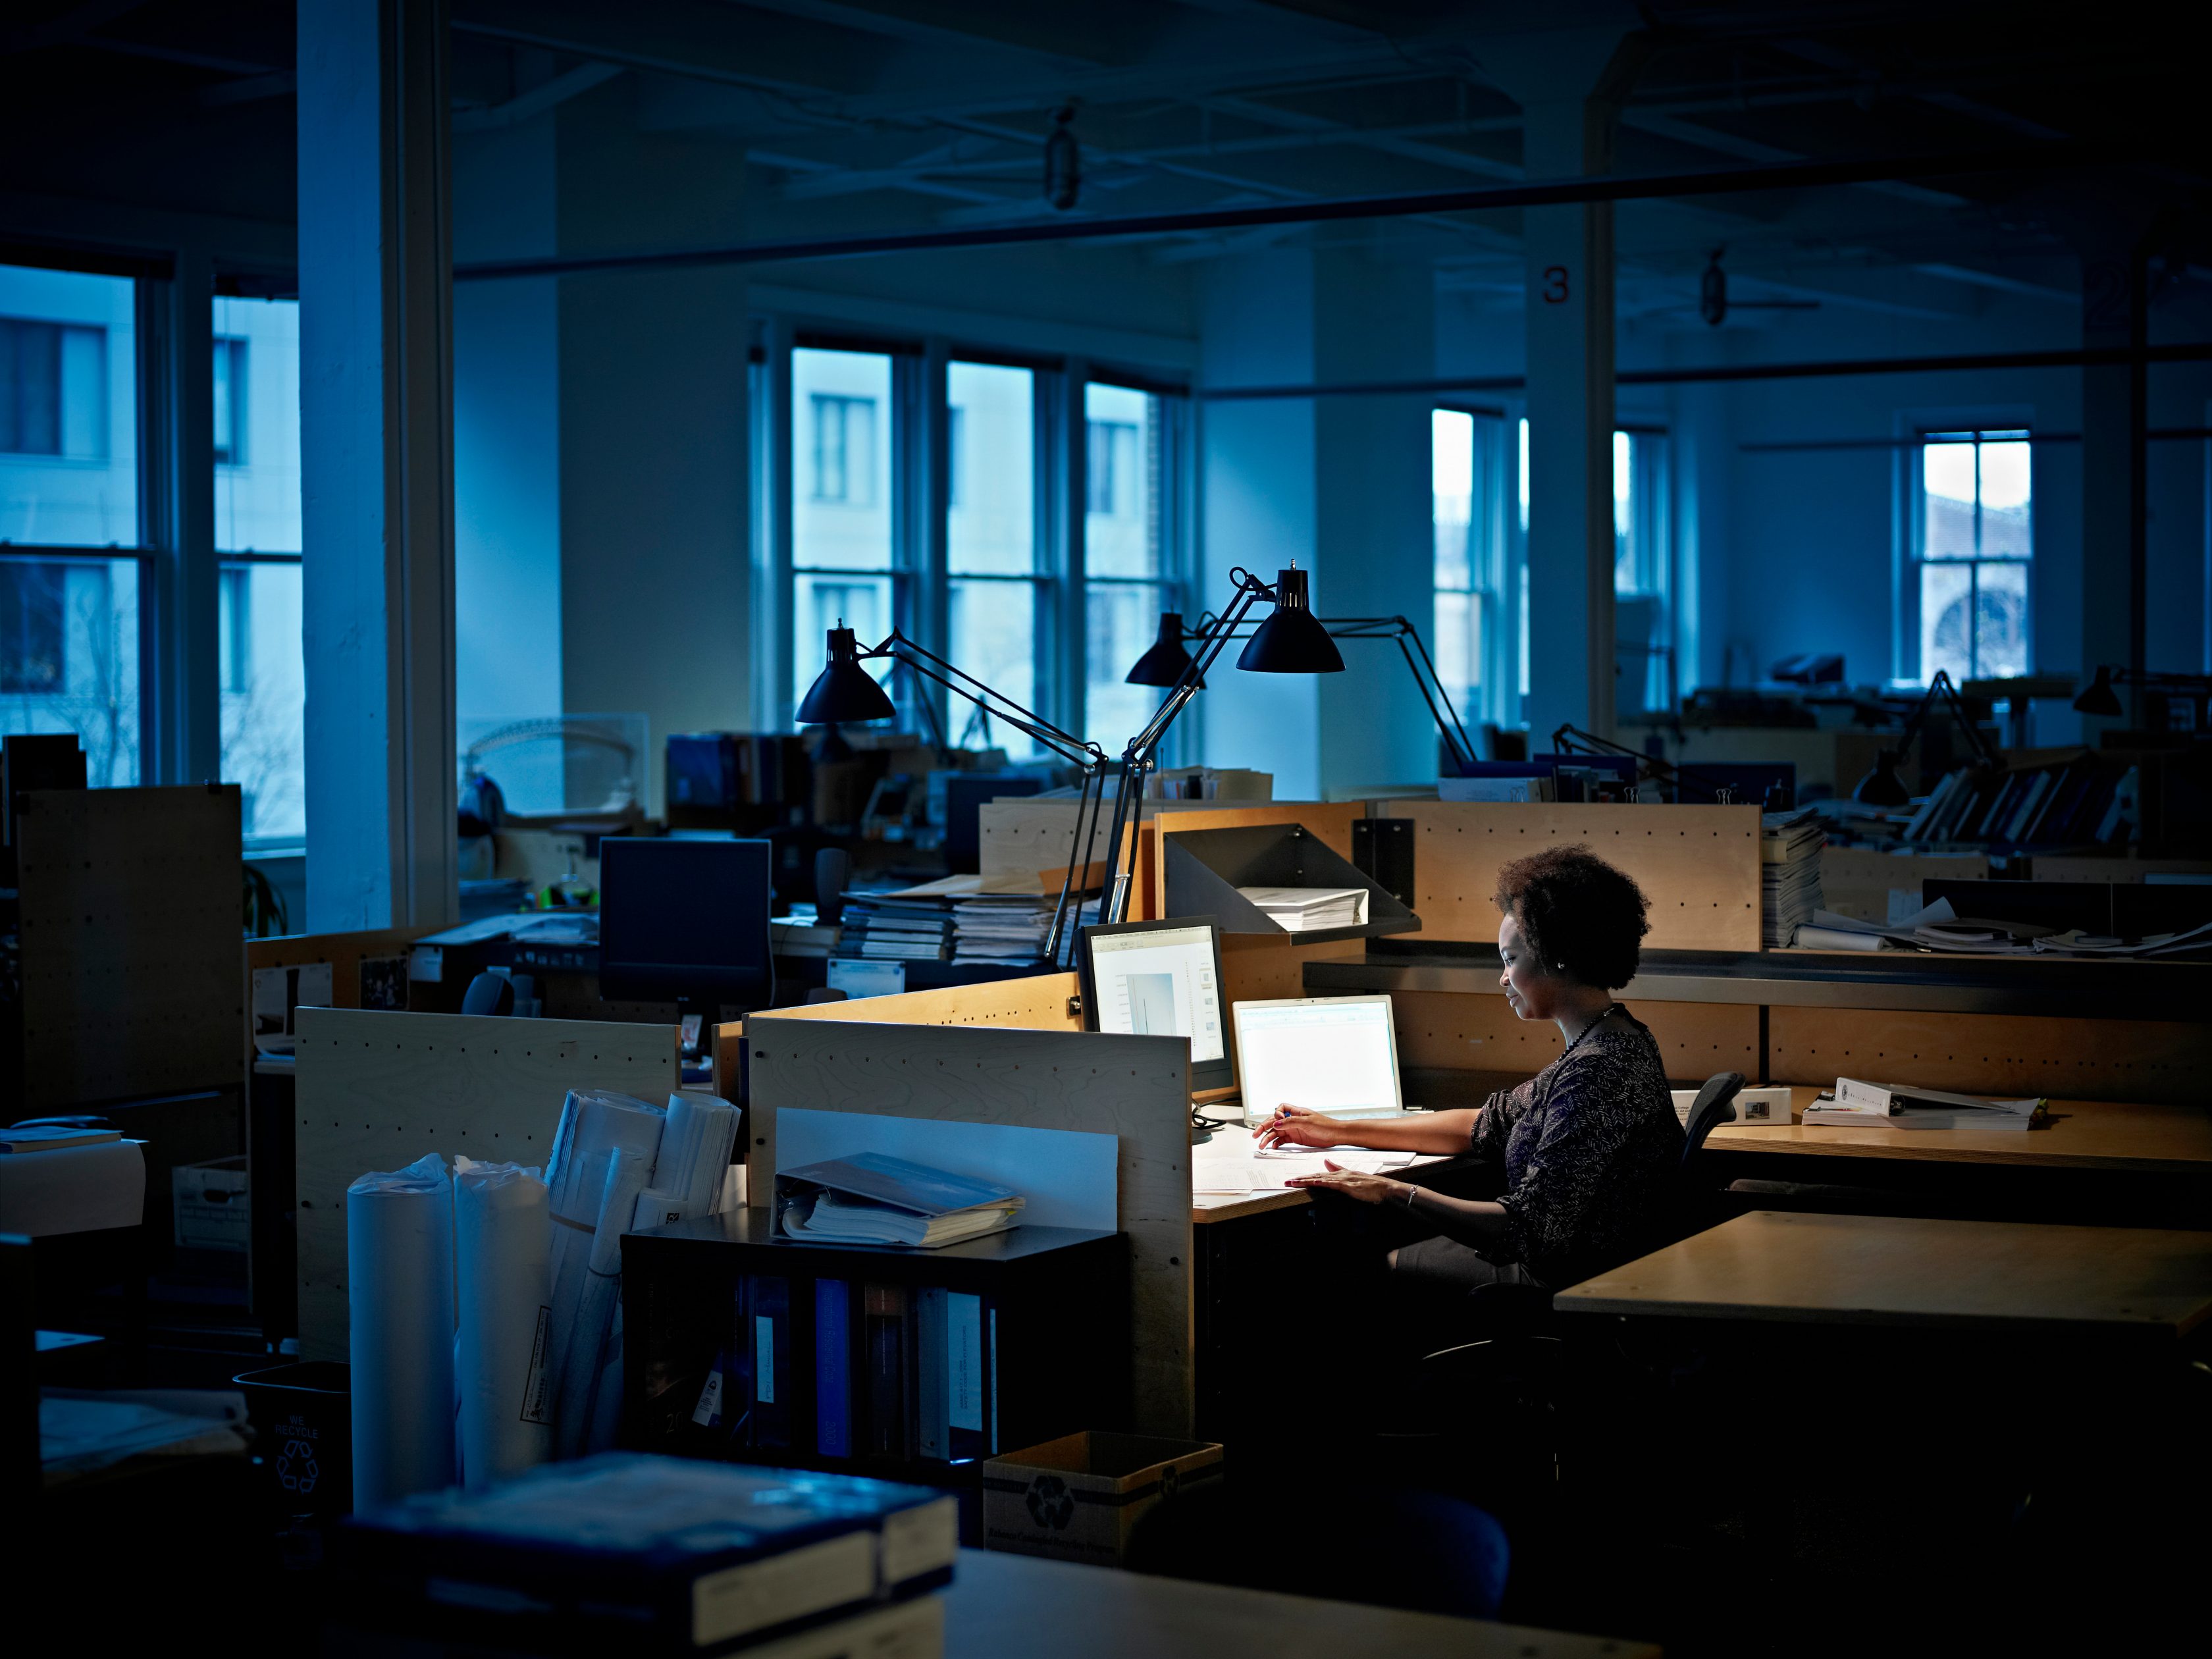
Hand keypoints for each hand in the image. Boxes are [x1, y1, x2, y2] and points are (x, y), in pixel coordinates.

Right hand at [1255, 1105, 1351, 1149]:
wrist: (1336, 1135)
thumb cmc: (1325, 1125)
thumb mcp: (1307, 1122)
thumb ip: (1290, 1123)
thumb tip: (1276, 1123)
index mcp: (1296, 1112)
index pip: (1280, 1109)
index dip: (1276, 1114)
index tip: (1277, 1122)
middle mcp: (1293, 1120)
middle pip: (1274, 1122)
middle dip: (1264, 1127)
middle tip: (1255, 1135)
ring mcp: (1294, 1129)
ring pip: (1276, 1132)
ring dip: (1268, 1138)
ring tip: (1261, 1145)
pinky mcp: (1296, 1138)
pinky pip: (1283, 1140)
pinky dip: (1277, 1143)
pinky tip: (1273, 1147)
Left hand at [1285, 1162, 1408, 1205]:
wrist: (1384, 1188)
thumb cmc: (1370, 1185)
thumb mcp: (1352, 1175)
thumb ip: (1338, 1168)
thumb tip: (1326, 1163)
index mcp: (1339, 1174)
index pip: (1318, 1174)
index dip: (1304, 1176)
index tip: (1293, 1179)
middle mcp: (1338, 1175)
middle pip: (1315, 1175)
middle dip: (1299, 1179)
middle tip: (1286, 1182)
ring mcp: (1342, 1180)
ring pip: (1319, 1179)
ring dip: (1304, 1181)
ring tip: (1291, 1183)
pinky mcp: (1347, 1186)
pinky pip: (1330, 1184)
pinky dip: (1319, 1182)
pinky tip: (1310, 1182)